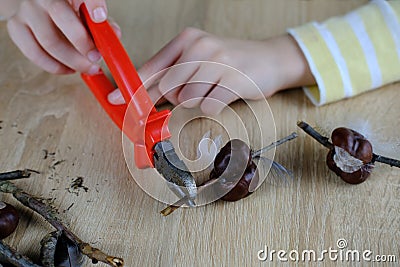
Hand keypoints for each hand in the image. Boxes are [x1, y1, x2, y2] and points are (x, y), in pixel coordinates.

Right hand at [5, 0, 120, 73]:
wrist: (36, 8)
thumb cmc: (69, 13)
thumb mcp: (87, 13)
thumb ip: (102, 24)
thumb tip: (114, 36)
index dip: (92, 3)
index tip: (100, 17)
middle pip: (61, 16)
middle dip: (82, 43)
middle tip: (96, 59)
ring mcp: (27, 11)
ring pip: (49, 41)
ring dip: (72, 61)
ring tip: (87, 68)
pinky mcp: (16, 27)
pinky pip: (34, 53)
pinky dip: (55, 66)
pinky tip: (69, 69)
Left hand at [108, 28, 314, 114]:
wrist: (271, 59)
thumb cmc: (230, 62)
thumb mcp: (200, 57)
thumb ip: (173, 72)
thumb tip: (145, 94)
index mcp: (187, 39)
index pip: (152, 67)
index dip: (134, 87)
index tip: (117, 99)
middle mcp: (200, 47)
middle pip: (168, 87)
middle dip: (176, 97)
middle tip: (196, 89)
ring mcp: (217, 63)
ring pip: (187, 99)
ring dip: (199, 100)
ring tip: (214, 87)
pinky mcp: (232, 81)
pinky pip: (208, 106)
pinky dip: (214, 106)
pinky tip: (225, 93)